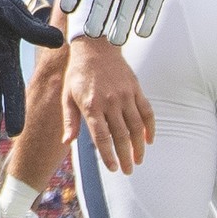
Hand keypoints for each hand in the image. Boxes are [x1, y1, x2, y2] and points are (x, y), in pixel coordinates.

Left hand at [65, 34, 156, 169]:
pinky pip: (147, 111)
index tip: (113, 168)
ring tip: (138, 160)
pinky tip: (149, 140)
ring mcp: (125, 95)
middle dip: (126, 156)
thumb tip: (67, 142)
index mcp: (91, 105)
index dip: (109, 155)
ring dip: (139, 146)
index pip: (102, 137)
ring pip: (136, 126)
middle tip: (128, 170)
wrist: (94, 47)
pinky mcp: (136, 89)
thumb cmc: (77, 74)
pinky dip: (150, 127)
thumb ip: (70, 120)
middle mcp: (110, 101)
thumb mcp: (67, 96)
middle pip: (121, 135)